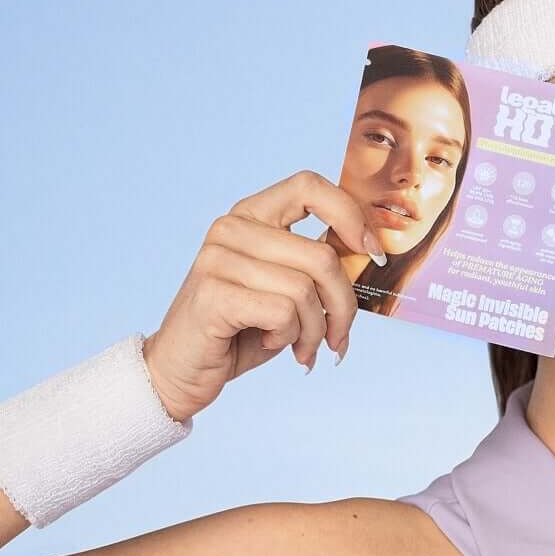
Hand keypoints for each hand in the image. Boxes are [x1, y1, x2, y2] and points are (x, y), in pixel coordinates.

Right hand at [141, 171, 374, 419]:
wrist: (183, 369)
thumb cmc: (243, 328)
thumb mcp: (287, 288)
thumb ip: (318, 265)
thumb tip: (371, 253)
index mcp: (251, 215)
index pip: (309, 186)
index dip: (350, 215)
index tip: (371, 254)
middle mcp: (230, 229)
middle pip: (321, 256)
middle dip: (343, 306)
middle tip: (337, 335)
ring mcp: (217, 259)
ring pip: (305, 290)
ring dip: (314, 330)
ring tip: (302, 346)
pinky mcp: (213, 295)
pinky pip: (283, 312)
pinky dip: (289, 337)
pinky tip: (269, 342)